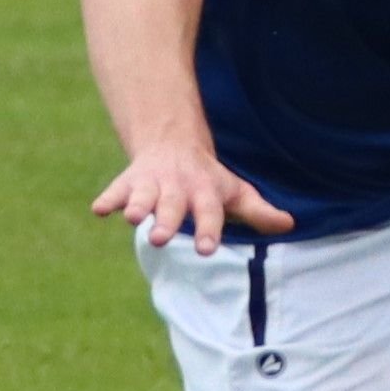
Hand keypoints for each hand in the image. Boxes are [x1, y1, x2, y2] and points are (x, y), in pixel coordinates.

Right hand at [92, 142, 295, 252]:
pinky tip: (99, 210)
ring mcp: (152, 184)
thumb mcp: (236, 192)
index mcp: (205, 193)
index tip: (207, 249)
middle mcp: (178, 188)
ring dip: (136, 206)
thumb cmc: (209, 179)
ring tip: (133, 219)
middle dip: (166, 222)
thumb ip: (258, 212)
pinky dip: (108, 198)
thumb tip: (290, 225)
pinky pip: (116, 189)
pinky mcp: (129, 181)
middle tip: (160, 238)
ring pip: (143, 196)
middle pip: (173, 206)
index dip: (208, 230)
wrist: (173, 141)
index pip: (210, 214)